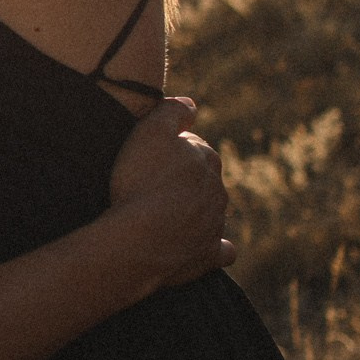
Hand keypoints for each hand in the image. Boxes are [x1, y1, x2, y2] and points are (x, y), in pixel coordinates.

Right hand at [106, 97, 233, 287]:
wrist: (140, 239)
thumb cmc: (141, 183)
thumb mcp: (150, 132)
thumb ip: (172, 111)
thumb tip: (190, 104)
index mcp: (207, 158)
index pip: (194, 146)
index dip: (171, 149)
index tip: (149, 157)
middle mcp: (218, 190)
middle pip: (203, 179)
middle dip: (185, 178)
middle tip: (153, 184)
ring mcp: (215, 225)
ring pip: (210, 211)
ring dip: (194, 210)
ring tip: (162, 214)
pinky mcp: (208, 255)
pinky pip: (220, 250)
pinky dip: (214, 247)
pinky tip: (203, 247)